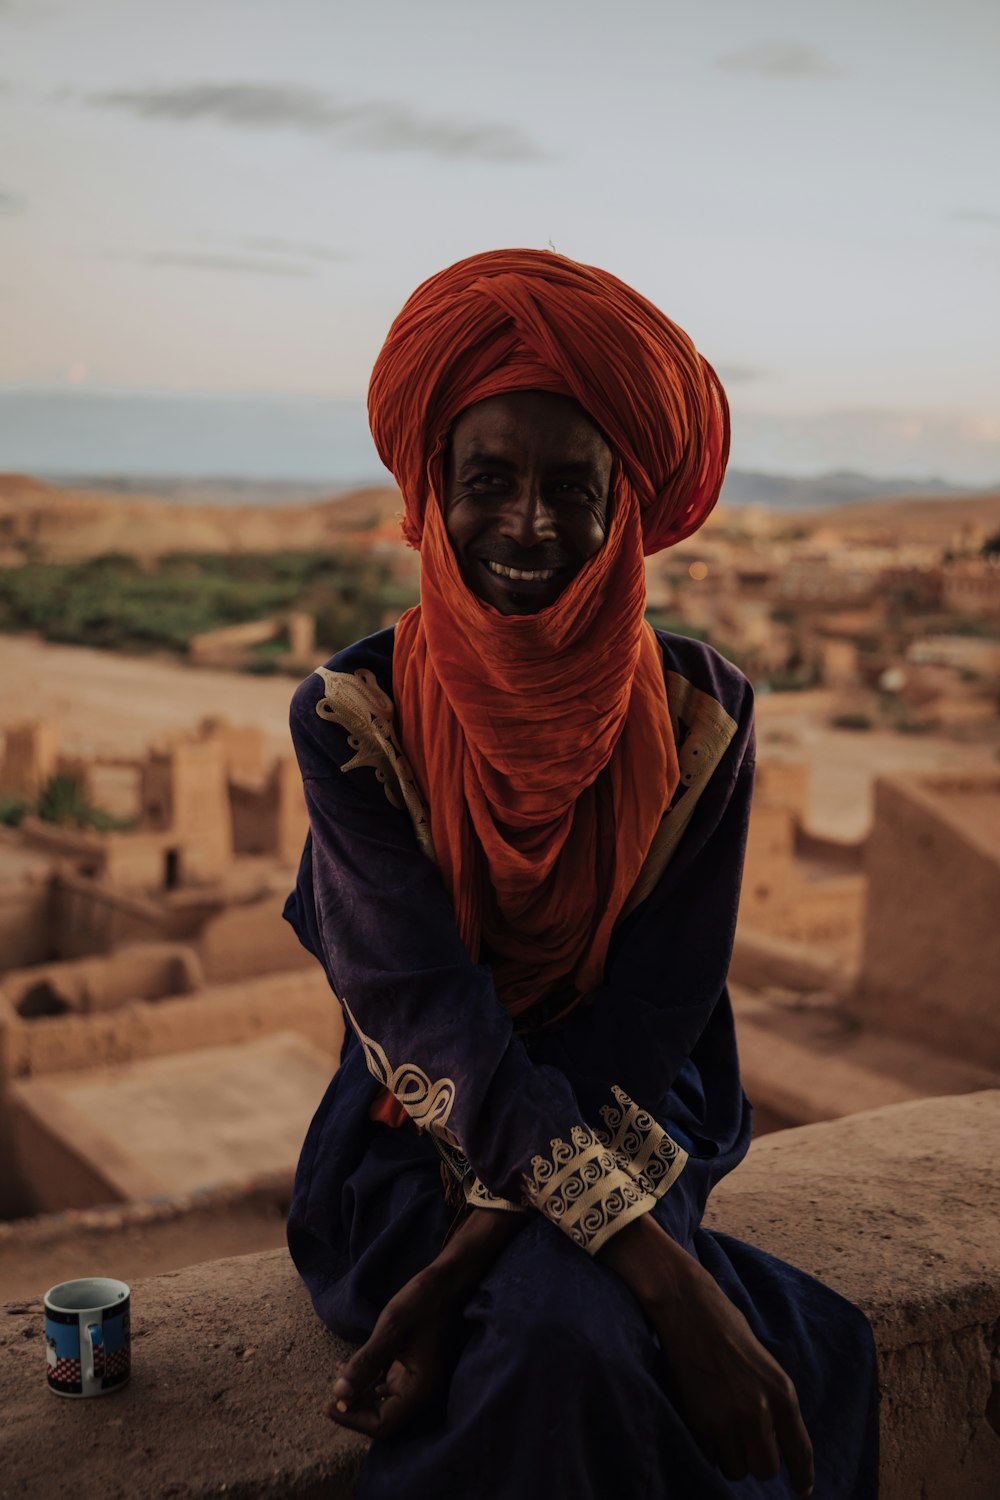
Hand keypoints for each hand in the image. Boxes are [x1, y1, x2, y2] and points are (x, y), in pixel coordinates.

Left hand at [328, 1207, 523, 1438]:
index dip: (353, 1418)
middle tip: (328, 1395)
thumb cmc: (423, 1301)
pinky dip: (367, 1380)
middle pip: (383, 1417)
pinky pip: (387, 1384)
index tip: (328, 1404)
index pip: (383, 1424)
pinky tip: (350, 1366)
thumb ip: (365, 1362)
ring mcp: (418, 1379)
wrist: (449, 1279)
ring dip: (359, 1394)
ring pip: (383, 1401)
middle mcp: (421, 1390)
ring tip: (336, 1376)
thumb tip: (339, 1394)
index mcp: (420, 1388)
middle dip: (354, 1408)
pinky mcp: (414, 1366)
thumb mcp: (390, 1328)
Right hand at [599, 1216, 813, 1495]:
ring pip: (737, 1468)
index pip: (800, 1451)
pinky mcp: (702, 1421)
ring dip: (730, 1456)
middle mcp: (761, 1410)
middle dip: (756, 1461)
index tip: (802, 1490)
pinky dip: (709, 1447)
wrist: (689, 1306)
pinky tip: (704, 1419)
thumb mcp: (765, 1365)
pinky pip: (712, 1455)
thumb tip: (778, 1442)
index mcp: (783, 1393)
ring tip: (720, 1426)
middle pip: (766, 1469)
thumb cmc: (727, 1328)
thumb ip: (774, 1403)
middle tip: (745, 1444)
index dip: (803, 1476)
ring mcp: (730, 1418)